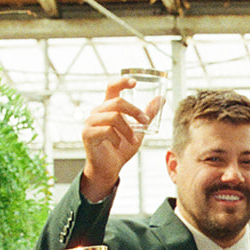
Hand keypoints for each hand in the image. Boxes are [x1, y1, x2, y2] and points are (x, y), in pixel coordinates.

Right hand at [79, 78, 159, 202]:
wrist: (109, 168)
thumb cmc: (121, 147)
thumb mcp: (139, 129)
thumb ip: (147, 114)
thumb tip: (161, 98)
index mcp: (108, 108)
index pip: (112, 87)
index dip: (122, 82)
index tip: (135, 82)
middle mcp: (97, 112)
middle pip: (117, 102)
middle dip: (135, 111)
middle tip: (145, 122)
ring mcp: (90, 123)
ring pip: (113, 117)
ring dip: (128, 129)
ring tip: (133, 139)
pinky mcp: (87, 134)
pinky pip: (106, 130)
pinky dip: (117, 138)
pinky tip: (118, 144)